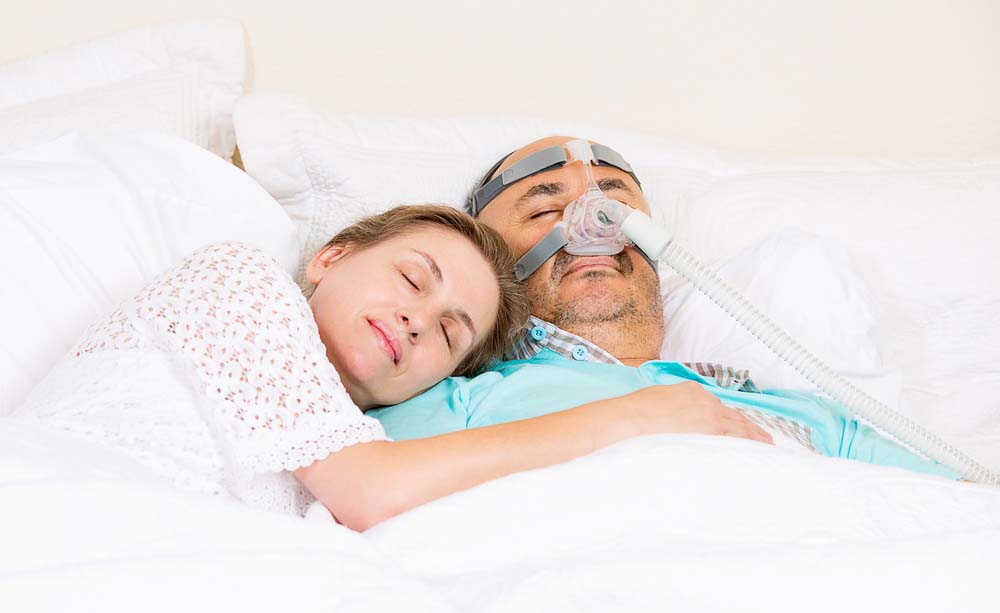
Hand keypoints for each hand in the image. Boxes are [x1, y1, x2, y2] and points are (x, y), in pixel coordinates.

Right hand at [616, 382, 773, 444]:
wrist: (632, 418)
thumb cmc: (636, 412)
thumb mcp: (656, 401)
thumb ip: (672, 408)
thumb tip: (673, 421)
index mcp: (691, 391)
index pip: (718, 406)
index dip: (732, 417)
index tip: (740, 424)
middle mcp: (705, 399)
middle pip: (733, 415)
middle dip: (749, 426)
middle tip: (764, 436)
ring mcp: (709, 414)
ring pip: (739, 425)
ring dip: (754, 435)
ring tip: (767, 444)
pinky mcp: (710, 429)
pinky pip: (735, 437)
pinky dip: (748, 442)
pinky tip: (758, 449)